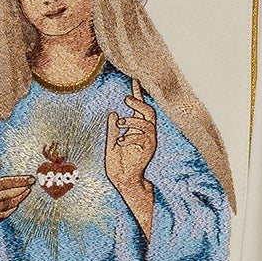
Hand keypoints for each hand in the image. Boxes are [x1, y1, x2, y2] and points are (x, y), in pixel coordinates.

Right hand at [0, 162, 32, 233]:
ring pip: (8, 205)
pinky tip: (17, 204)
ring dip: (20, 198)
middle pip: (8, 194)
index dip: (19, 180)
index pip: (4, 183)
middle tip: (32, 183)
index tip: (30, 178)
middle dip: (22, 188)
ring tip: (27, 191)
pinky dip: (11, 209)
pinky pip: (3, 215)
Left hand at [104, 91, 157, 235]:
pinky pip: (143, 137)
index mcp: (137, 130)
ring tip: (120, 122)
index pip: (140, 109)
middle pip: (150, 112)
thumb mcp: (111, 143)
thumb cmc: (118, 164)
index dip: (138, 94)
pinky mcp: (148, 151)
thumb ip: (113, 130)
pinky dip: (131, 136)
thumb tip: (113, 113)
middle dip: (139, 103)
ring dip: (133, 120)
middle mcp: (146, 134)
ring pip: (148, 123)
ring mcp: (149, 142)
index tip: (135, 79)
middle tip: (127, 98)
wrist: (124, 182)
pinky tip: (121, 141)